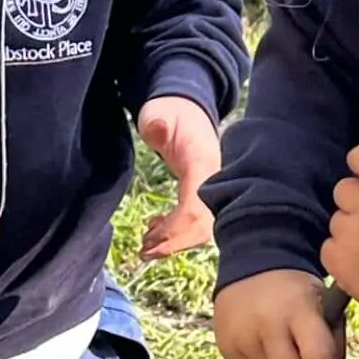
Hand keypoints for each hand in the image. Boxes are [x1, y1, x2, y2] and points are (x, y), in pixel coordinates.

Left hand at [137, 96, 220, 258]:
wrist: (186, 106)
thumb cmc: (169, 111)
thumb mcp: (159, 113)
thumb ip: (158, 122)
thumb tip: (158, 126)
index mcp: (203, 163)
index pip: (196, 206)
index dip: (176, 228)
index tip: (151, 240)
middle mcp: (214, 179)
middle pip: (203, 224)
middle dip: (175, 243)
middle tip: (144, 252)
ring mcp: (213, 187)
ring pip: (203, 227)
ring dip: (175, 241)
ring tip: (146, 247)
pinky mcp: (206, 192)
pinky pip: (199, 220)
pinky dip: (178, 232)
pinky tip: (156, 229)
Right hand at [214, 269, 346, 358]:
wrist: (252, 263)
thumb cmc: (297, 292)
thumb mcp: (324, 307)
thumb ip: (335, 346)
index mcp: (298, 308)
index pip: (318, 358)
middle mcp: (267, 322)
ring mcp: (242, 335)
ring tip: (279, 341)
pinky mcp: (225, 344)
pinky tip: (262, 343)